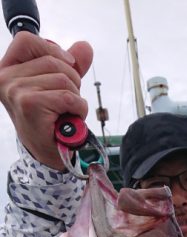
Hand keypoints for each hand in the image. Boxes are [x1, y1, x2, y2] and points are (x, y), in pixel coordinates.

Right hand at [0, 32, 92, 168]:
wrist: (47, 152)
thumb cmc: (48, 119)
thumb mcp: (56, 85)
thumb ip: (69, 64)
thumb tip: (85, 47)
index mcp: (6, 69)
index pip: (25, 40)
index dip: (51, 49)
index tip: (66, 65)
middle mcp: (5, 79)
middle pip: (51, 60)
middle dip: (71, 79)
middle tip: (67, 100)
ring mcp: (16, 91)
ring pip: (62, 78)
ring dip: (75, 96)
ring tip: (67, 111)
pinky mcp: (30, 104)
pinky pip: (67, 96)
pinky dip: (78, 108)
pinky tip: (71, 118)